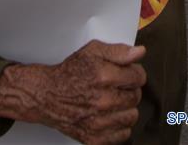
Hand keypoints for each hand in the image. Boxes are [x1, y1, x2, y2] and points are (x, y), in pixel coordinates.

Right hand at [0, 40, 145, 143]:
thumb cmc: (70, 72)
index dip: (135, 73)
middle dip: (129, 89)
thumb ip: (118, 51)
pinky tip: (109, 115)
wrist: (48, 95)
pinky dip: (118, 125)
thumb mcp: (92, 51)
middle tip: (117, 86)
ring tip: (113, 100)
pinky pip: (122, 134)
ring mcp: (99, 123)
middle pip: (135, 97)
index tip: (129, 73)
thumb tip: (139, 52)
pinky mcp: (95, 138)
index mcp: (104, 76)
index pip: (138, 77)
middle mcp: (103, 101)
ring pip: (131, 117)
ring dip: (125, 108)